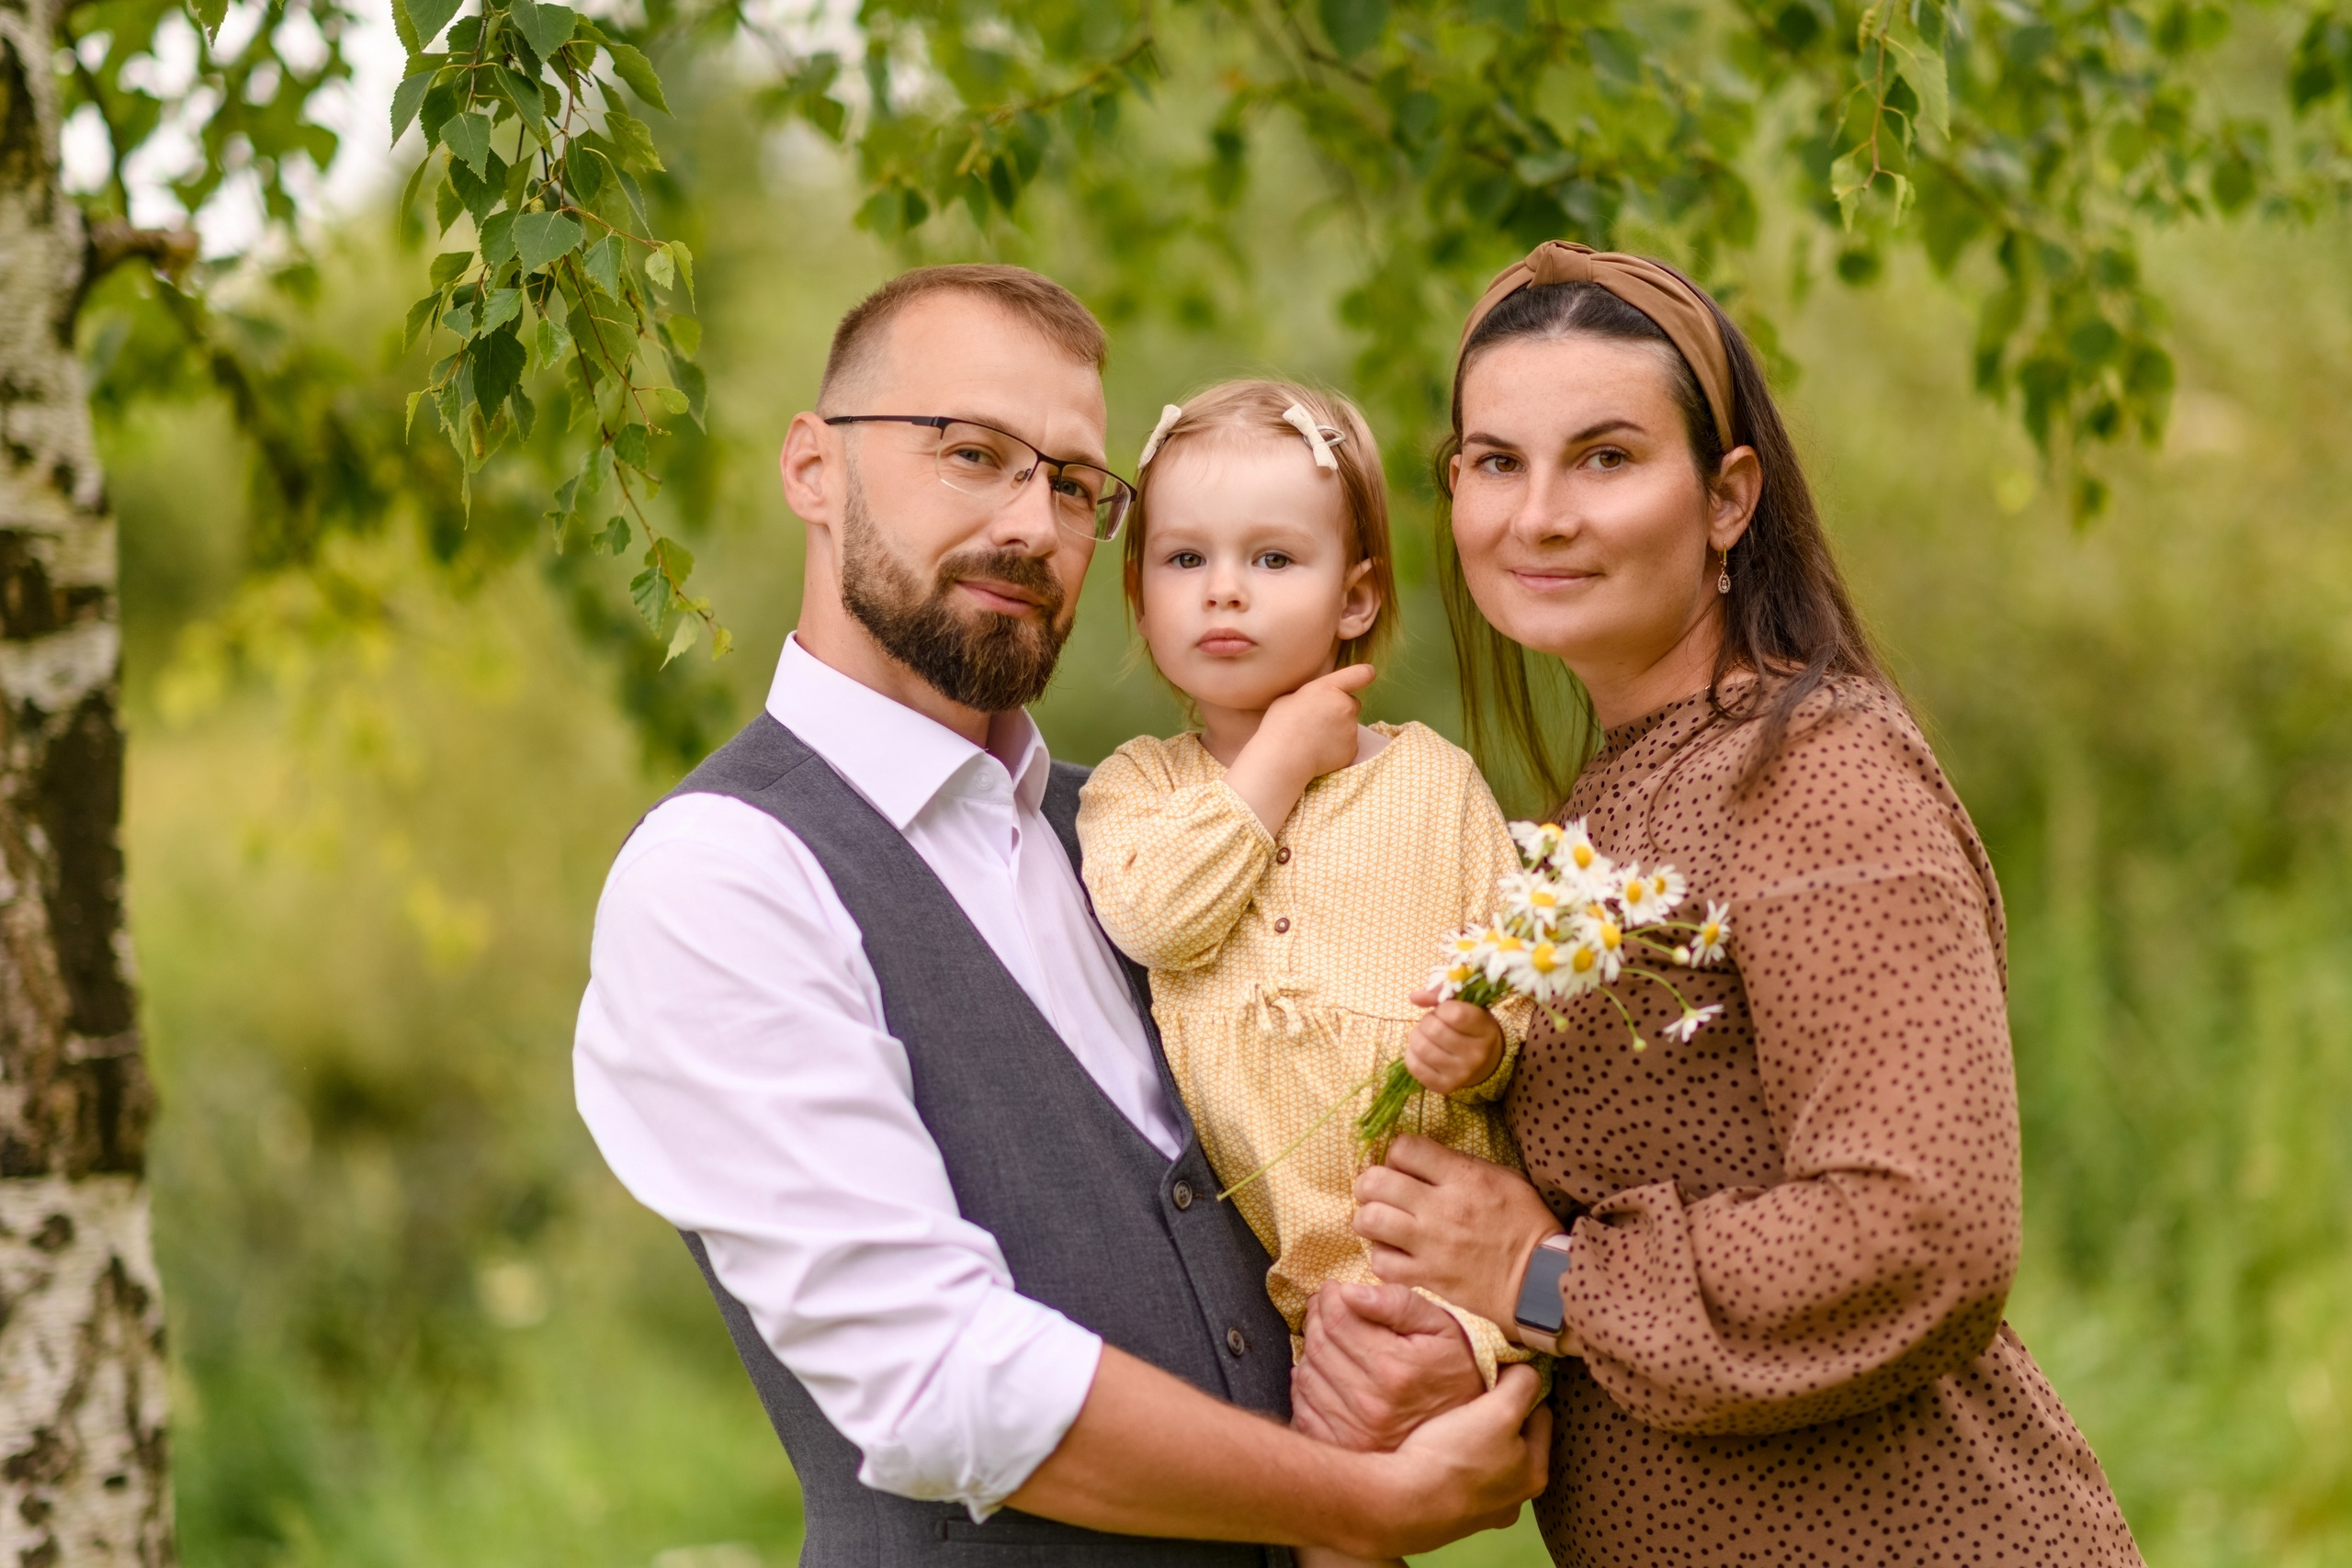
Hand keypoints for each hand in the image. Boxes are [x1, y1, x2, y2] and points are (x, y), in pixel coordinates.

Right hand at [1224, 664, 1375, 832]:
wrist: (1283, 757)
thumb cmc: (1280, 725)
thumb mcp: (1290, 698)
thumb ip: (1310, 694)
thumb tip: (1315, 700)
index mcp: (1329, 688)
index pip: (1360, 673)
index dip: (1364, 674)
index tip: (1367, 675)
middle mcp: (1345, 706)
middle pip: (1352, 703)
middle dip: (1341, 709)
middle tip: (1320, 720)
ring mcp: (1351, 729)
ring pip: (1349, 726)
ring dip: (1338, 730)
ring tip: (1315, 739)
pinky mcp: (1352, 749)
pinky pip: (1348, 745)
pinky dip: (1338, 748)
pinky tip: (1320, 751)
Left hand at [1292, 1282, 1482, 1452]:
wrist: (1469, 1428)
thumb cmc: (1453, 1367)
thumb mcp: (1439, 1325)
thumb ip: (1396, 1303)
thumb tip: (1349, 1292)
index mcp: (1394, 1367)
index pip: (1336, 1319)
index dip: (1330, 1296)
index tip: (1337, 1290)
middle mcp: (1372, 1403)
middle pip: (1318, 1345)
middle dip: (1318, 1318)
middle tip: (1331, 1310)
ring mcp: (1356, 1430)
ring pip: (1306, 1374)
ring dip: (1312, 1352)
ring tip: (1335, 1343)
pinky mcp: (1345, 1447)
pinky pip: (1304, 1408)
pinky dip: (1308, 1387)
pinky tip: (1330, 1376)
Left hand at [1353, 1135, 1564, 1330]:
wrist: (1537, 1279)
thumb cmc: (1524, 1223)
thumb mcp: (1503, 1177)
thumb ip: (1459, 1165)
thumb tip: (1421, 1160)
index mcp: (1463, 1177)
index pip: (1403, 1148)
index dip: (1396, 1153)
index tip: (1403, 1165)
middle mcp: (1441, 1209)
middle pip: (1375, 1182)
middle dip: (1369, 1183)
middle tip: (1378, 1191)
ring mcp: (1430, 1245)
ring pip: (1369, 1221)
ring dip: (1368, 1218)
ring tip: (1380, 1221)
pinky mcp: (1427, 1277)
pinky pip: (1381, 1263)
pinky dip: (1381, 1256)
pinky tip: (1393, 1252)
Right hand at [1353, 1364, 1551, 1556]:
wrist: (1402, 1505)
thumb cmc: (1455, 1457)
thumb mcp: (1499, 1410)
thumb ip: (1522, 1383)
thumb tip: (1527, 1370)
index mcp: (1534, 1473)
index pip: (1541, 1415)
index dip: (1522, 1388)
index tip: (1500, 1374)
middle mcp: (1514, 1499)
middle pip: (1514, 1440)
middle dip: (1499, 1416)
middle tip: (1474, 1396)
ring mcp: (1482, 1512)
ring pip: (1487, 1460)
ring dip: (1476, 1439)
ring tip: (1453, 1421)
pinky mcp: (1451, 1516)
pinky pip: (1461, 1477)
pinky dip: (1454, 1461)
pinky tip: (1438, 1452)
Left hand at [1405, 994, 1503, 1095]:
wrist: (1484, 1061)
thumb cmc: (1470, 1027)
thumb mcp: (1465, 1006)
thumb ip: (1440, 995)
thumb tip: (1414, 997)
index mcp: (1485, 1030)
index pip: (1455, 1014)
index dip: (1442, 1008)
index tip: (1444, 1010)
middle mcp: (1477, 1055)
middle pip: (1434, 1030)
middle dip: (1426, 1021)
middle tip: (1433, 1023)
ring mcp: (1461, 1074)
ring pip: (1421, 1047)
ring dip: (1416, 1036)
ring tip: (1426, 1036)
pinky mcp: (1445, 1086)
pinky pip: (1414, 1066)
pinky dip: (1411, 1054)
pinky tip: (1421, 1051)